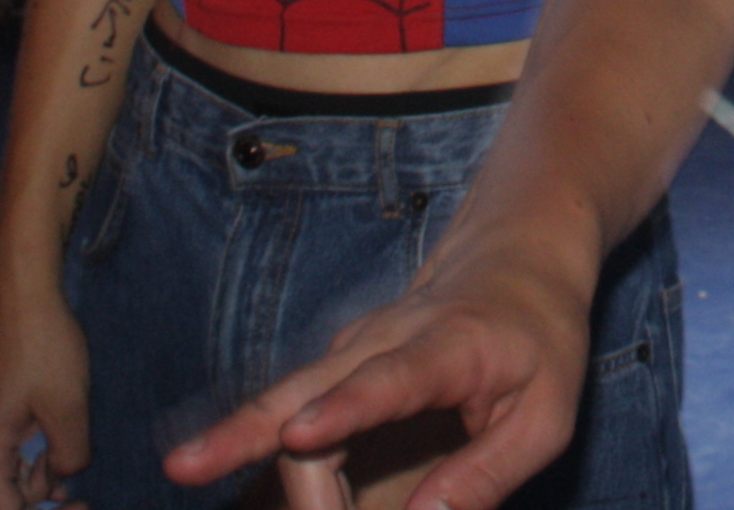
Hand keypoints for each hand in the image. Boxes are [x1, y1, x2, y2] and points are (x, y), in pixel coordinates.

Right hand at [0, 275, 93, 509]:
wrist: (23, 289)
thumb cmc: (43, 343)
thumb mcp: (68, 406)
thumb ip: (69, 456)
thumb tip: (65, 480)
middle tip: (81, 505)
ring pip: (5, 484)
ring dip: (38, 490)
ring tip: (79, 489)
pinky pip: (12, 459)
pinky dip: (36, 468)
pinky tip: (64, 464)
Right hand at [160, 237, 597, 509]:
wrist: (516, 258)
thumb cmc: (540, 340)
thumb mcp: (547, 415)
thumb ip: (489, 475)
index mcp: (447, 347)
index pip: (390, 380)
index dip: (344, 411)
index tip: (297, 435)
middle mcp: (384, 342)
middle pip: (305, 388)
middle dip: (245, 430)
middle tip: (188, 469)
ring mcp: (351, 352)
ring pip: (282, 400)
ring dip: (236, 441)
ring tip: (186, 466)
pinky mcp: (334, 372)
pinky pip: (288, 416)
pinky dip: (255, 447)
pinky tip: (209, 463)